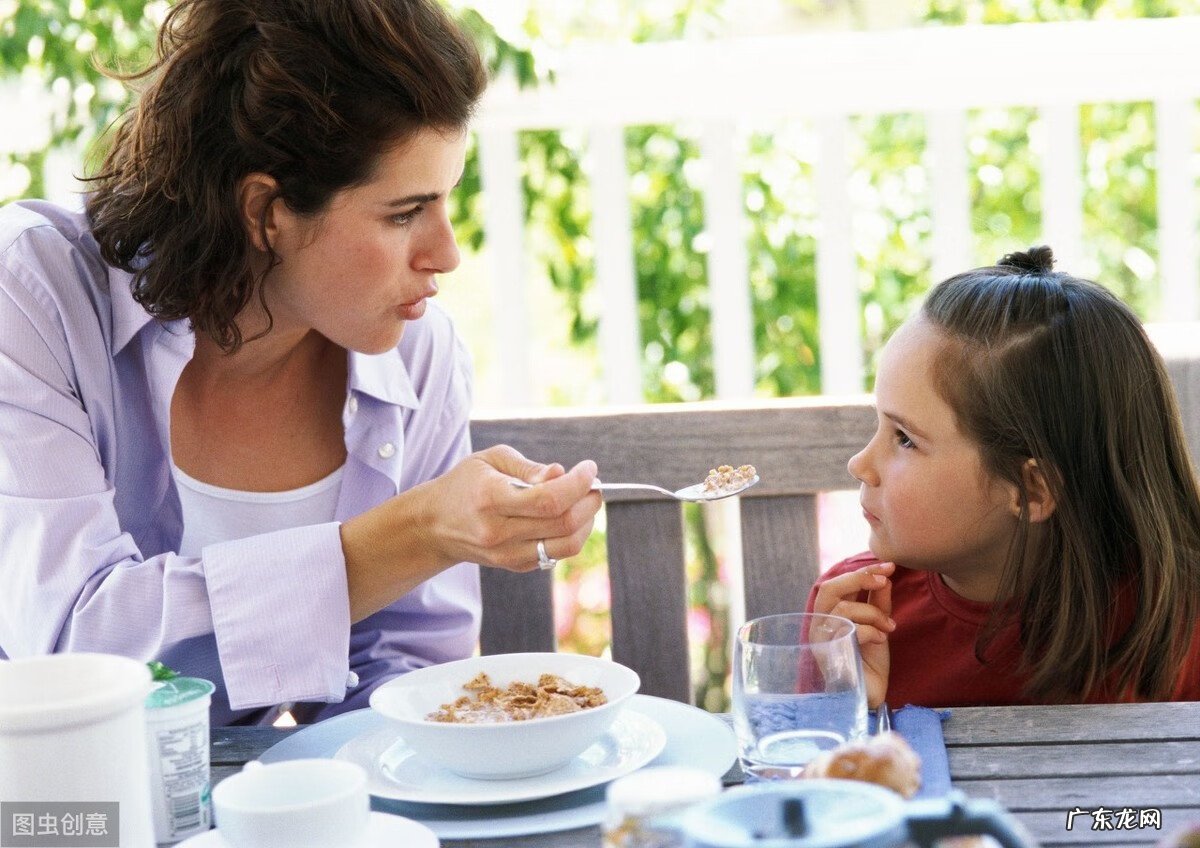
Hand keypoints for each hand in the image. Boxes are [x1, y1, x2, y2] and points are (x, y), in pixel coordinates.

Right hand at [342, 445, 600, 620]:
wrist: (434, 525)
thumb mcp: (490, 460)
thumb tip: (561, 473)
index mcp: (491, 499)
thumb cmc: (465, 484)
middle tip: (593, 485)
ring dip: (587, 522)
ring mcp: (507, 554)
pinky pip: (556, 554)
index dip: (578, 483)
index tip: (589, 468)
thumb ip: (528, 467)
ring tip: (586, 501)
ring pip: (566, 545)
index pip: (548, 499)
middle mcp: (499, 532)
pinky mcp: (515, 565)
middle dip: (589, 501)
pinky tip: (568, 516)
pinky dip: (572, 534)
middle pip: (563, 524)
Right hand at [811, 561, 894, 707]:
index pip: (837, 583)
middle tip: (884, 581)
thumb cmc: (870, 662)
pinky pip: (850, 631)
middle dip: (860, 580)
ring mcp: (821, 641)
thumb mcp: (878, 626)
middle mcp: (818, 625)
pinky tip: (881, 640)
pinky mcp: (830, 656)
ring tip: (889, 626)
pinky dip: (871, 631)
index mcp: (827, 615)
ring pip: (842, 609)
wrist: (870, 695)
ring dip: (872, 613)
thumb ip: (878, 602)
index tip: (888, 566)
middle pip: (830, 589)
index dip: (862, 571)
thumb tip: (885, 576)